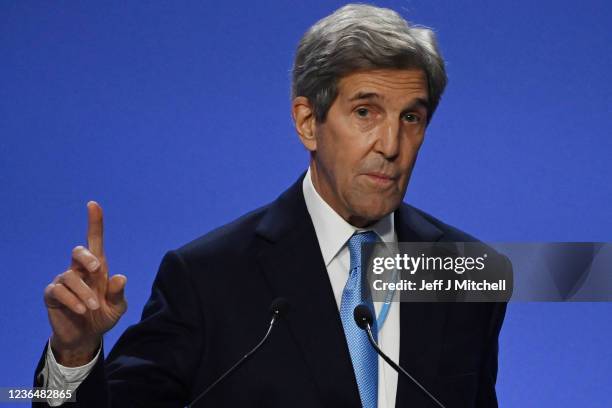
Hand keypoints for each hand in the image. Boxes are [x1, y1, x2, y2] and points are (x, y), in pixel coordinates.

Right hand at [44, 201, 126, 365]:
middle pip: (78, 251)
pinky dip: (72, 300)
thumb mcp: (117, 308)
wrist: (85, 337)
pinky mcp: (53, 295)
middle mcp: (80, 270)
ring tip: (93, 307)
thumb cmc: (103, 316)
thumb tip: (120, 277)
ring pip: (70, 276)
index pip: (95, 241)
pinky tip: (82, 310)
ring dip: (84, 292)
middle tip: (97, 270)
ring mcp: (65, 281)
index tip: (93, 204)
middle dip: (87, 257)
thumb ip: (119, 293)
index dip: (94, 223)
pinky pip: (59, 291)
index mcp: (98, 268)